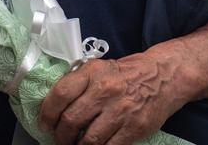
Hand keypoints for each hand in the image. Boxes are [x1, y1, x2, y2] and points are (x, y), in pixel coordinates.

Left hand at [39, 53, 181, 144]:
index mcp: (91, 73)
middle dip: (61, 135)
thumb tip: (54, 105)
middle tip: (59, 139)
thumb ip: (78, 83)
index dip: (47, 113)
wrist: (163, 76)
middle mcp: (104, 90)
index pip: (61, 94)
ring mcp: (120, 110)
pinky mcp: (134, 128)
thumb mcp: (99, 68)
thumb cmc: (125, 73)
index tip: (44, 124)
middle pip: (71, 120)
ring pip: (89, 139)